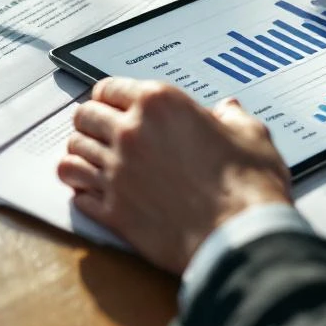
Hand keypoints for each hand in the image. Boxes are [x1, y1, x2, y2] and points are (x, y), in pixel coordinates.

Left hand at [57, 78, 290, 274]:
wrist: (240, 237)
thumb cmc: (248, 187)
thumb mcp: (252, 136)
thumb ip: (233, 118)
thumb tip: (229, 111)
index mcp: (161, 104)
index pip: (110, 87)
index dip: (110, 96)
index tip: (112, 104)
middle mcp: (131, 134)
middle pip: (85, 117)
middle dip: (90, 121)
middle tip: (99, 129)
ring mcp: (117, 174)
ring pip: (73, 153)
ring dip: (80, 154)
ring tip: (90, 158)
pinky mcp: (113, 212)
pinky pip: (77, 193)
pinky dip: (80, 190)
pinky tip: (90, 191)